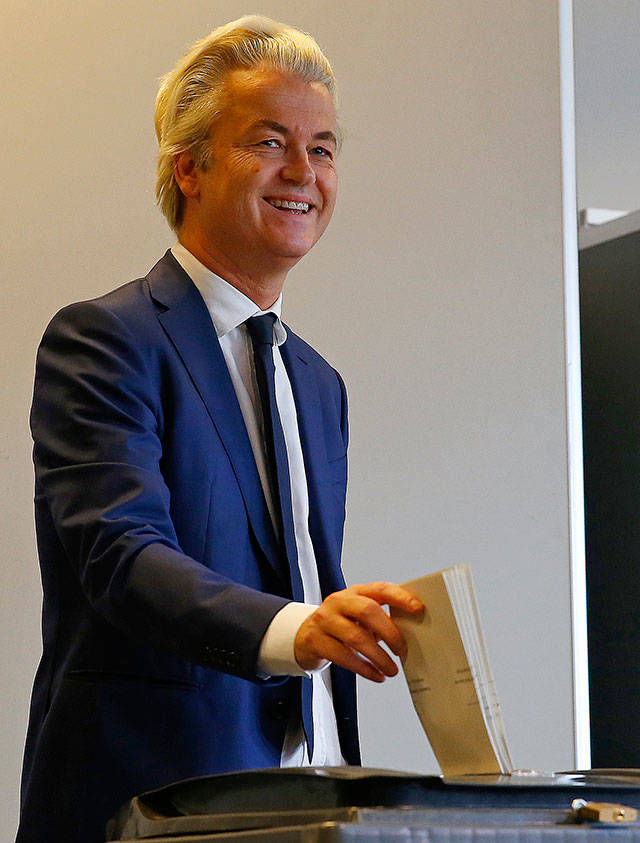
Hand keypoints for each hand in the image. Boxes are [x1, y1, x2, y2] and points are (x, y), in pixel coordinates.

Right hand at [294, 581, 422, 681]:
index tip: (418, 608)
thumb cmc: (341, 626)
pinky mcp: (315, 640)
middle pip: (368, 611)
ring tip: (392, 670)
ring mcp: (324, 620)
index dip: (400, 597)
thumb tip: (412, 632)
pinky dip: (364, 668)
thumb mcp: (359, 617)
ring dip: (378, 656)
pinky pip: (343, 656)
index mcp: (355, 592)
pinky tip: (376, 675)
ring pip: (356, 637)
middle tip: (403, 650)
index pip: (380, 589)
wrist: (303, 636)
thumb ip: (381, 619)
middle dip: (390, 632)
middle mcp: (338, 602)